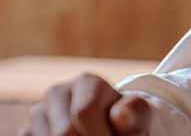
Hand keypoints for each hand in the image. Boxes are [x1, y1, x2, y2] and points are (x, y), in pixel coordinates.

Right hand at [19, 73, 150, 135]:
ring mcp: (40, 112)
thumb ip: (134, 114)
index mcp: (87, 82)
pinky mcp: (29, 130)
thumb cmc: (129, 123)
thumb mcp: (139, 117)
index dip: (100, 134)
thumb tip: (122, 113)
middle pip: (64, 131)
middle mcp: (58, 93)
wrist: (115, 127)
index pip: (84, 112)